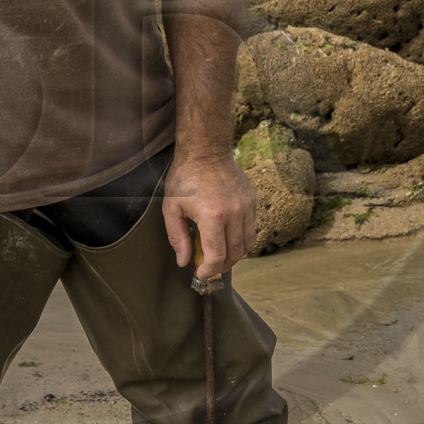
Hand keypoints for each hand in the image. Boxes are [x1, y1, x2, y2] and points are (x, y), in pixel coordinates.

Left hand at [163, 151, 256, 281]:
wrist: (206, 151)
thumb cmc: (185, 178)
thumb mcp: (171, 208)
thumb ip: (177, 237)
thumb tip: (184, 261)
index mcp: (212, 216)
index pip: (217, 256)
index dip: (209, 270)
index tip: (201, 273)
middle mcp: (234, 213)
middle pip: (235, 253)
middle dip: (222, 266)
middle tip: (210, 266)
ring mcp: (246, 206)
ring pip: (248, 243)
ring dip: (235, 255)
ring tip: (221, 254)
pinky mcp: (252, 200)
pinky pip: (252, 228)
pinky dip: (242, 238)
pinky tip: (228, 236)